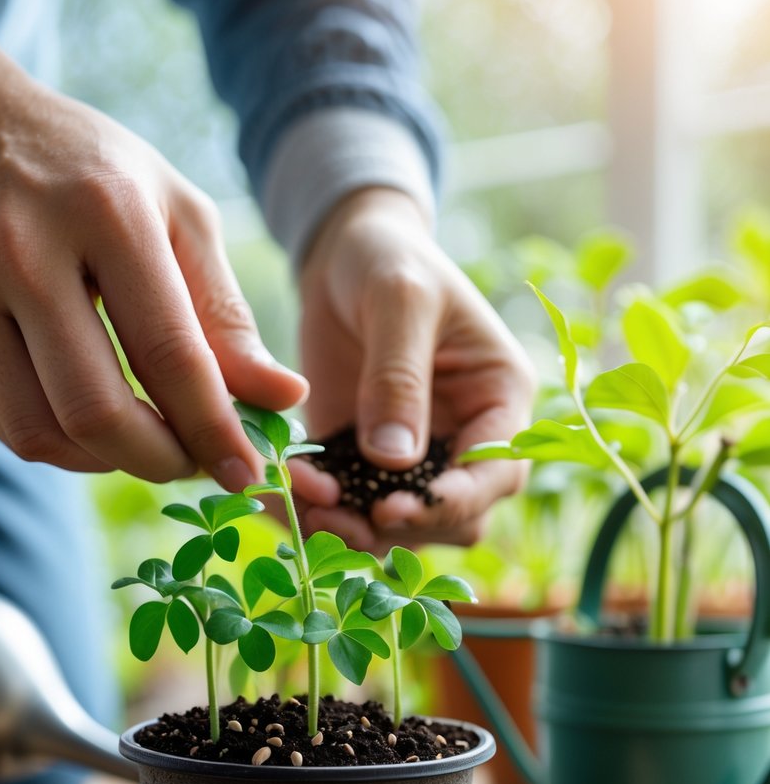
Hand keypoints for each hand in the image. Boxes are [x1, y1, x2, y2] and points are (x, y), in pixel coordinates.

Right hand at [0, 6, 307, 487]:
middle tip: (198, 463)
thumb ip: (227, 315)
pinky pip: (5, 422)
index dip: (215, 429)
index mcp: (106, 212)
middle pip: (96, 410)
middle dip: (161, 460)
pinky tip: (99, 426)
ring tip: (152, 443)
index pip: (169, 354)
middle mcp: (23, 251)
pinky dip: (64, 446)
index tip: (247, 473)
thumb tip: (285, 399)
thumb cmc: (98, 176)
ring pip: (42, 432)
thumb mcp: (179, 217)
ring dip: (110, 464)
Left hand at [296, 188, 534, 548]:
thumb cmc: (389, 260)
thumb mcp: (400, 301)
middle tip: (331, 513)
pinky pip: (351, 506)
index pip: (499, 472)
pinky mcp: (366, 462)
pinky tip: (285, 488)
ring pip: (402, 526)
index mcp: (499, 398)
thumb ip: (398, 376)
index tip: (391, 508)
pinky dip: (320, 510)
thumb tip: (394, 459)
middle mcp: (466, 438)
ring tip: (302, 498)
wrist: (343, 255)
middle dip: (397, 526)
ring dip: (353, 527)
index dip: (452, 502)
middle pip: (454, 518)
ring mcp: (416, 457)